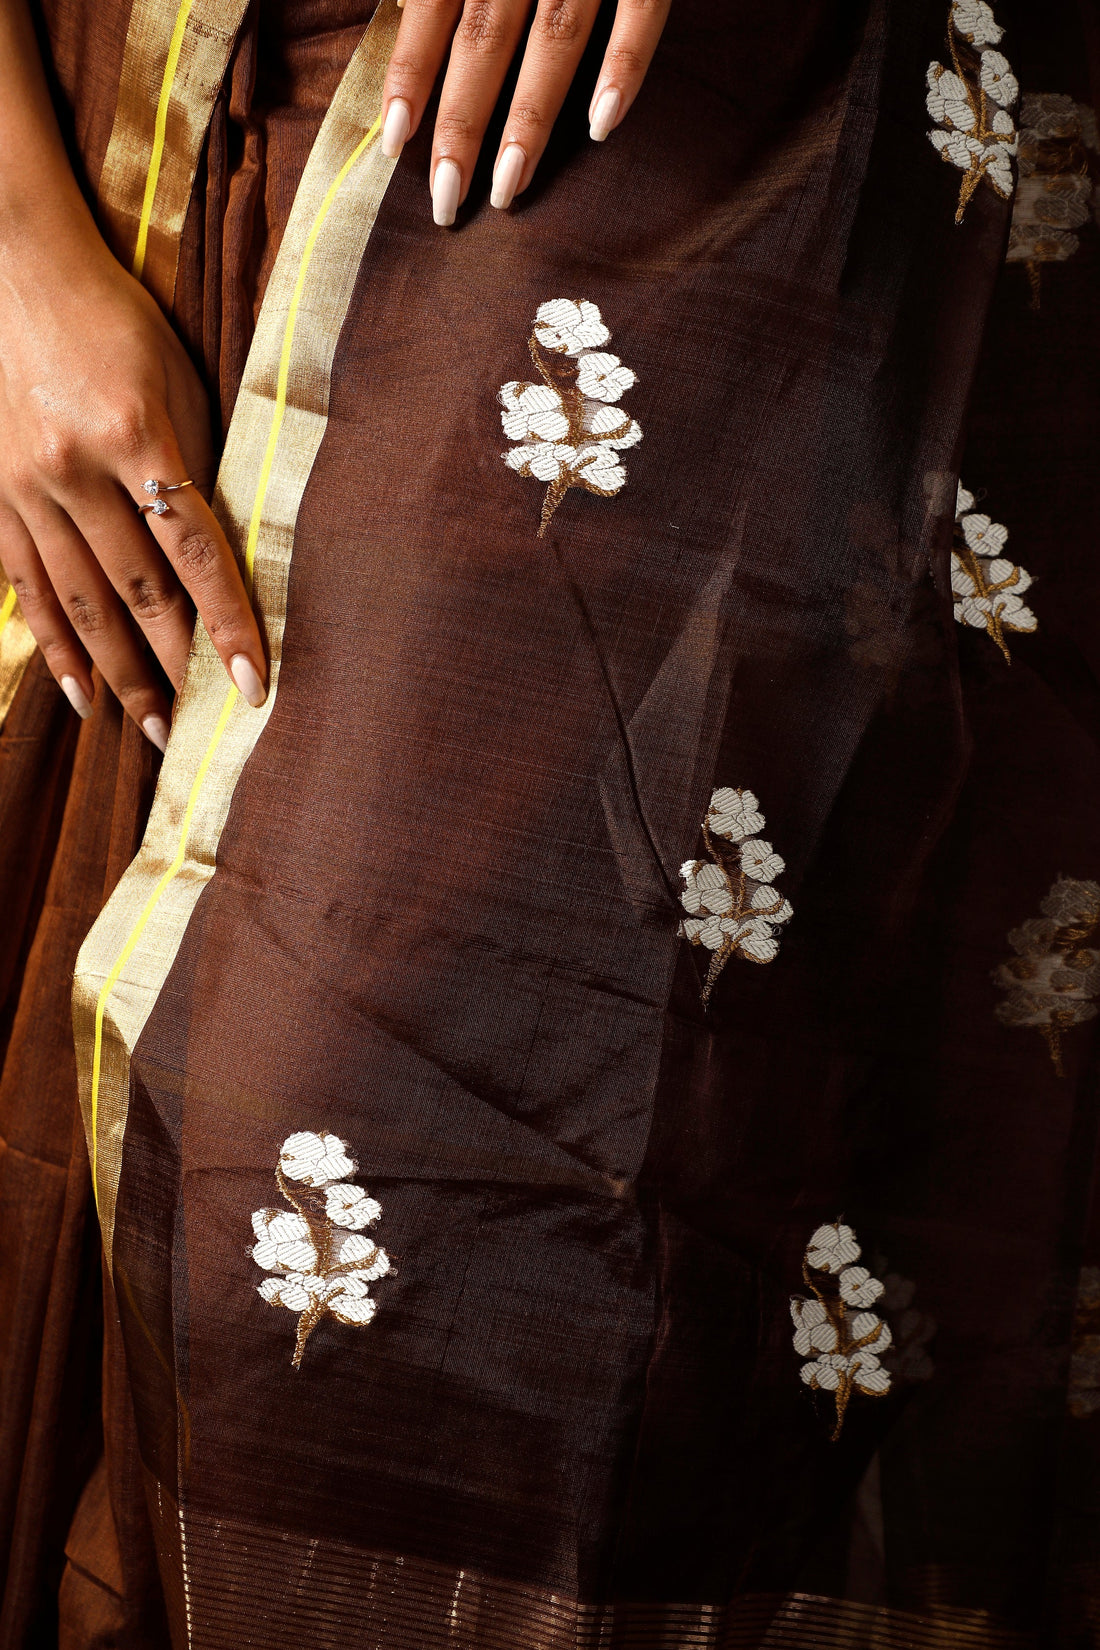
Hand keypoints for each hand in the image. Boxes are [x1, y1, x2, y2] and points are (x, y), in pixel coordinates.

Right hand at [0, 221, 266, 748]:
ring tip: (145, 730)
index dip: (228, 625)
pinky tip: (76, 691)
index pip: (196, 552)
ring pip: (78, 600)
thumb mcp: (173, 376)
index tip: (253, 684)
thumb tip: (218, 554)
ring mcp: (24, 484)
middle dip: (171, 668)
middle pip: (135, 590)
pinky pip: (25, 583)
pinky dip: (51, 641)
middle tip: (195, 730)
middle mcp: (74, 467)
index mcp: (134, 431)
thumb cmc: (111, 317)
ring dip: (116, 673)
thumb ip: (193, 463)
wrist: (10, 264)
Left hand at [380, 0, 670, 223]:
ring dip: (529, 118)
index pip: (434, 4)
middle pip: (487, 35)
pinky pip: (643, 8)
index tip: (394, 141)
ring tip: (508, 188)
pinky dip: (626, 65)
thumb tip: (400, 5)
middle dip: (462, 122)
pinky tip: (603, 126)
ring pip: (555, 36)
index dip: (411, 72)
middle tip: (446, 203)